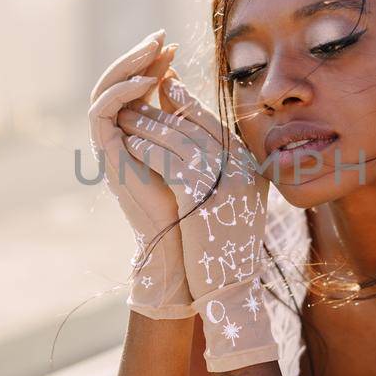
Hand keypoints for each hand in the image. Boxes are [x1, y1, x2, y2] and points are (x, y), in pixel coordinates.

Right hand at [87, 30, 194, 320]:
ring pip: (105, 91)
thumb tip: (184, 81)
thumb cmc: (198, 201)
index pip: (137, 85)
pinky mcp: (105, 155)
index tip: (173, 46)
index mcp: (140, 131)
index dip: (152, 62)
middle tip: (160, 38)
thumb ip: (189, 118)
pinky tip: (143, 82)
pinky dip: (120, 93)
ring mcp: (110, 145)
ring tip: (152, 52)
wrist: (184, 242)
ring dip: (127, 67)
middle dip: (137, 57)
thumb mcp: (200, 148)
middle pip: (117, 82)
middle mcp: (120, 134)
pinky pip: (101, 113)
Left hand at [117, 70, 278, 372]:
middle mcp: (241, 165)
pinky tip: (130, 145)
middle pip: (193, 123)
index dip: (186, 102)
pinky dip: (146, 149)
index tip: (164, 89)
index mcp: (249, 164)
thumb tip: (193, 133)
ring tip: (126, 117)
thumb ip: (220, 165)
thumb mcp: (231, 199)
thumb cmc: (225, 245)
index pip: (212, 121)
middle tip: (136, 98)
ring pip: (177, 137)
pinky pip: (167, 159)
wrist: (230, 286)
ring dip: (147, 124)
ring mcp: (223, 176)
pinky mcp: (201, 192)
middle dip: (161, 109)